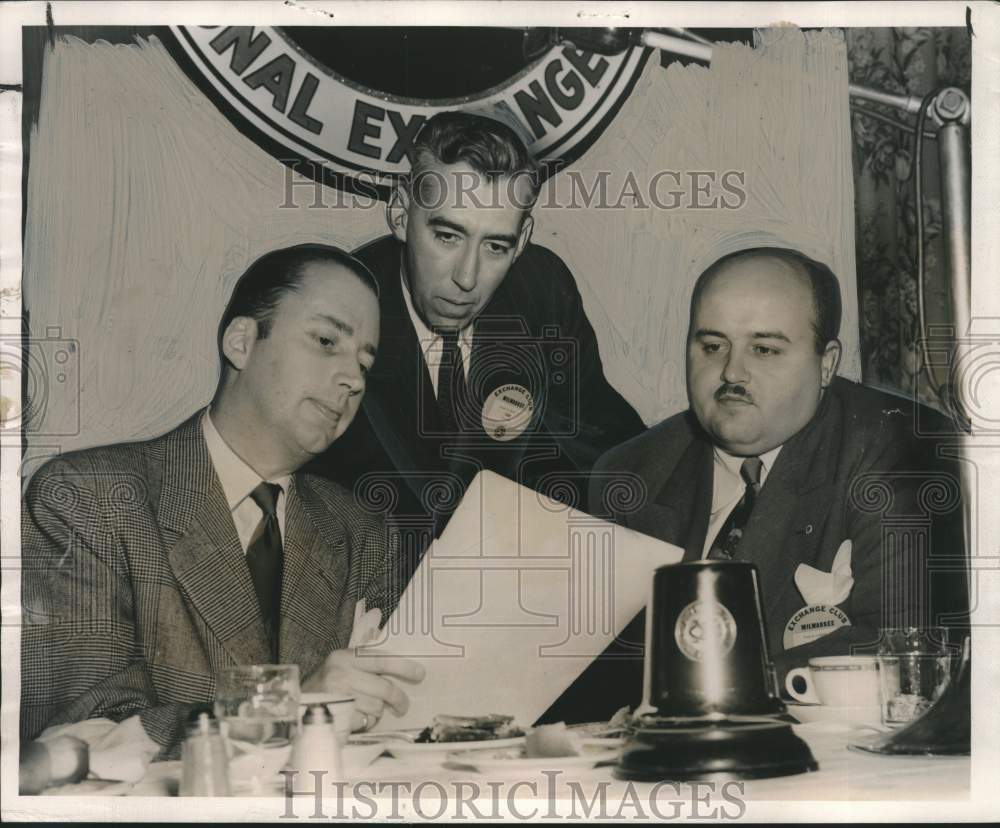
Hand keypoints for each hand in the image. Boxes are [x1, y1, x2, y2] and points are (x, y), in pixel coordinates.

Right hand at [302, 650, 424, 731]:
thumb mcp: (343, 666)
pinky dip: (364, 723)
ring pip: (376, 708)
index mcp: (345, 657)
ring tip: (366, 710)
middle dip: (398, 699)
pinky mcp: (337, 717)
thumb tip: (402, 670)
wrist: (298, 705)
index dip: (404, 667)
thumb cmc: (327, 685)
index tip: (420, 674)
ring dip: (377, 713)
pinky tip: (354, 718)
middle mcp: (341, 674)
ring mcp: (338, 696)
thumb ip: (366, 664)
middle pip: (384, 688)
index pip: (381, 659)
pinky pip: (364, 722)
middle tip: (402, 706)